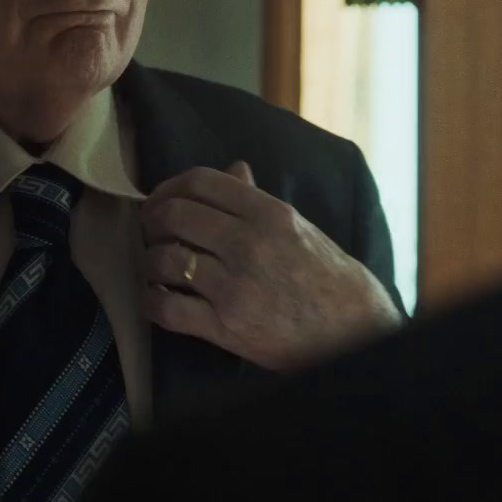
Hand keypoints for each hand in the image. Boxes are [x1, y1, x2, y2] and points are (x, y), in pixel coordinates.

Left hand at [140, 162, 399, 370]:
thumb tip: (233, 170)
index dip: (169, 187)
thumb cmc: (326, 276)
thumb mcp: (297, 227)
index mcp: (268, 214)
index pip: (201, 181)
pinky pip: (168, 309)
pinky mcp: (226, 326)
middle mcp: (249, 244)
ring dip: (149, 262)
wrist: (352, 331)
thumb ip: (257, 199)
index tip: (161, 201)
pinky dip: (151, 302)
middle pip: (174, 216)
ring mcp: (235, 286)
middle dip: (152, 222)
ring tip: (156, 267)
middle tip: (150, 233)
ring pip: (164, 260)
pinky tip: (156, 299)